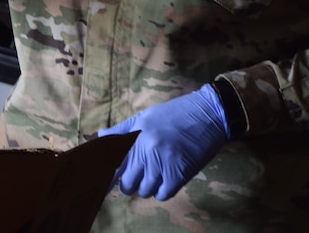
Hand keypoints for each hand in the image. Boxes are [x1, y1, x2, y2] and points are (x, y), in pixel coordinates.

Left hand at [97, 84, 229, 200]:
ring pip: (144, 191)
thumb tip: (101, 138)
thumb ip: (121, 130)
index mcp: (135, 137)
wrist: (207, 114)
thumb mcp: (145, 117)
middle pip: (127, 183)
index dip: (106, 177)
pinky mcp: (179, 175)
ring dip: (146, 187)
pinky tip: (165, 180)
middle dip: (128, 183)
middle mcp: (146, 152)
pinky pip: (162, 195)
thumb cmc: (174, 114)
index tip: (103, 183)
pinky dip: (161, 191)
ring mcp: (163, 165)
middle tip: (135, 177)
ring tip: (152, 175)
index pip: (113, 164)